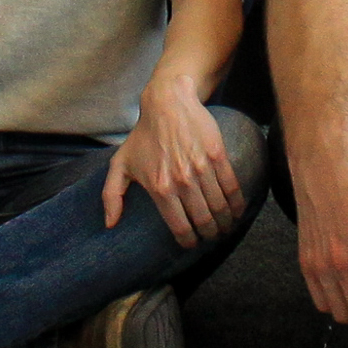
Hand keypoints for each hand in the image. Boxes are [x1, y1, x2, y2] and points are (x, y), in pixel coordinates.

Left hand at [103, 88, 245, 249]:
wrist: (167, 103)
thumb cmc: (143, 135)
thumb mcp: (120, 164)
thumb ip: (111, 196)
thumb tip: (109, 224)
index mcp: (159, 188)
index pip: (179, 226)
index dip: (188, 240)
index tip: (192, 244)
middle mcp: (181, 181)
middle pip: (203, 220)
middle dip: (210, 234)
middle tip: (212, 236)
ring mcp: (201, 168)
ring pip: (219, 206)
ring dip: (225, 222)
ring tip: (225, 227)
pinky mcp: (217, 155)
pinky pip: (231, 186)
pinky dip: (237, 203)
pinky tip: (237, 211)